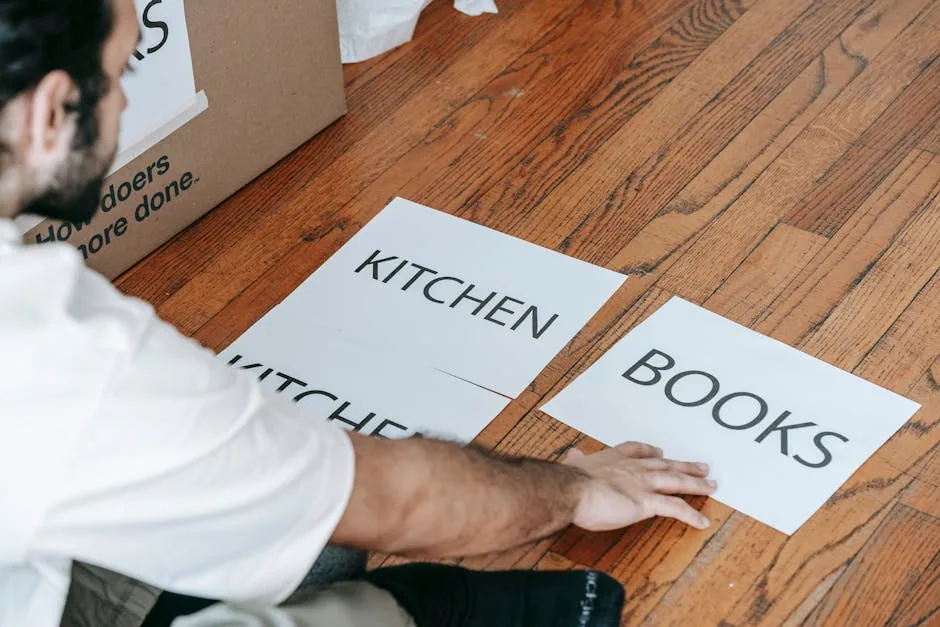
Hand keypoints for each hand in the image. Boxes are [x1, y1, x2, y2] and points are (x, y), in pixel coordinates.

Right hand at [564, 441, 715, 530]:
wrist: (571, 489)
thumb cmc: (570, 480)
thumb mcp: (573, 465)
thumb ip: (576, 460)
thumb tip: (572, 454)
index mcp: (614, 459)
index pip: (637, 451)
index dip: (650, 451)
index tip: (659, 451)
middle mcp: (633, 469)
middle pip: (665, 465)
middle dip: (684, 466)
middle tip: (701, 466)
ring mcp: (642, 484)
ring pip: (676, 482)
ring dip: (695, 483)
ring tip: (711, 486)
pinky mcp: (646, 503)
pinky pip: (674, 508)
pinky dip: (690, 515)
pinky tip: (702, 522)